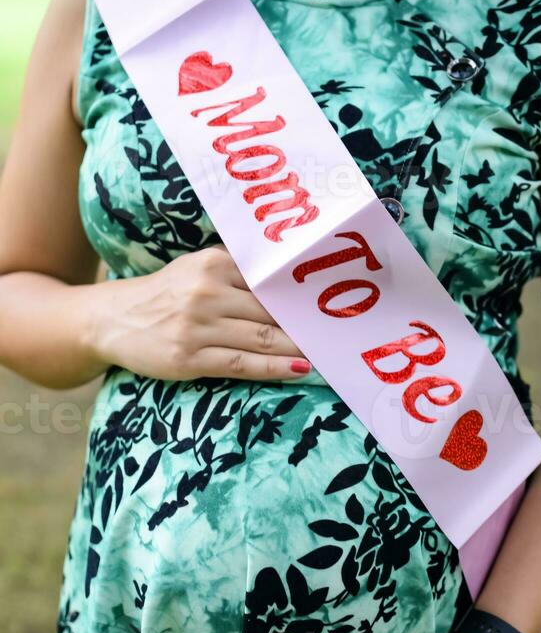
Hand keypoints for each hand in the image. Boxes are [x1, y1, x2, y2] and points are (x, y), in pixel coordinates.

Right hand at [88, 245, 309, 381]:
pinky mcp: (189, 358)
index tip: (331, 304)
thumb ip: (235, 272)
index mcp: (213, 264)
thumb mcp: (195, 269)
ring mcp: (197, 327)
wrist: (112, 319)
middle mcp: (207, 292)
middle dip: (305, 325)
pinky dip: (275, 368)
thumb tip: (288, 285)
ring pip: (262, 339)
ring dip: (297, 348)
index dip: (301, 296)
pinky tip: (299, 369)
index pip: (269, 281)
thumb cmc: (165, 295)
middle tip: (337, 333)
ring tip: (325, 353)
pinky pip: (242, 365)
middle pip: (270, 312)